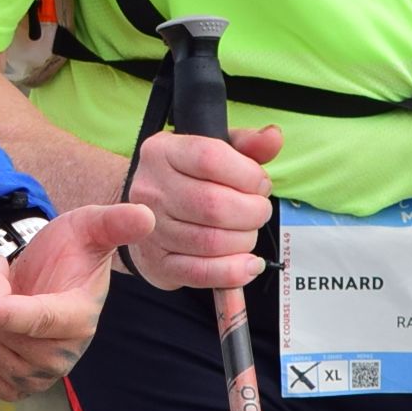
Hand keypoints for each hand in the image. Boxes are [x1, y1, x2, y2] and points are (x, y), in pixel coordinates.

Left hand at [0, 201, 151, 399]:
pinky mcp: (5, 384)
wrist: (47, 278)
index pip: (40, 323)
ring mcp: (31, 375)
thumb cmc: (69, 250)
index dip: (9, 316)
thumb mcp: (89, 228)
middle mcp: (58, 357)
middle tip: (5, 269)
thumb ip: (114, 223)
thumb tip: (148, 216)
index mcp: (79, 320)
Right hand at [123, 124, 279, 290]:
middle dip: (252, 212)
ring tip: (247, 232)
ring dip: (245, 241)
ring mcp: (151, 229)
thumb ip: (246, 143)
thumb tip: (273, 138)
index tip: (259, 184)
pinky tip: (247, 264)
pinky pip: (201, 272)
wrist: (139, 213)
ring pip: (212, 242)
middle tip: (258, 211)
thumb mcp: (213, 150)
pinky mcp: (158, 263)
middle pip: (214, 205)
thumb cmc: (185, 179)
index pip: (210, 158)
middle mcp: (151, 189)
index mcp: (162, 152)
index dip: (247, 174)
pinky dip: (233, 271)